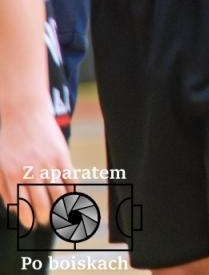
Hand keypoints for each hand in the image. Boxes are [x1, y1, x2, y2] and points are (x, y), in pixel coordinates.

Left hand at [0, 106, 70, 232]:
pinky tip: (71, 196)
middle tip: (47, 221)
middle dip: (45, 218)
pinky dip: (72, 191)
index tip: (32, 225)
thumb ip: (4, 188)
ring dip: (61, 209)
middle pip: (42, 206)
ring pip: (58, 196)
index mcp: (11, 177)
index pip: (22, 208)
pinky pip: (70, 180)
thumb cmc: (8, 139)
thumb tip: (14, 209)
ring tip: (62, 214)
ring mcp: (47, 164)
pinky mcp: (62, 155)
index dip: (29, 221)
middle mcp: (29, 172)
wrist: (23, 111)